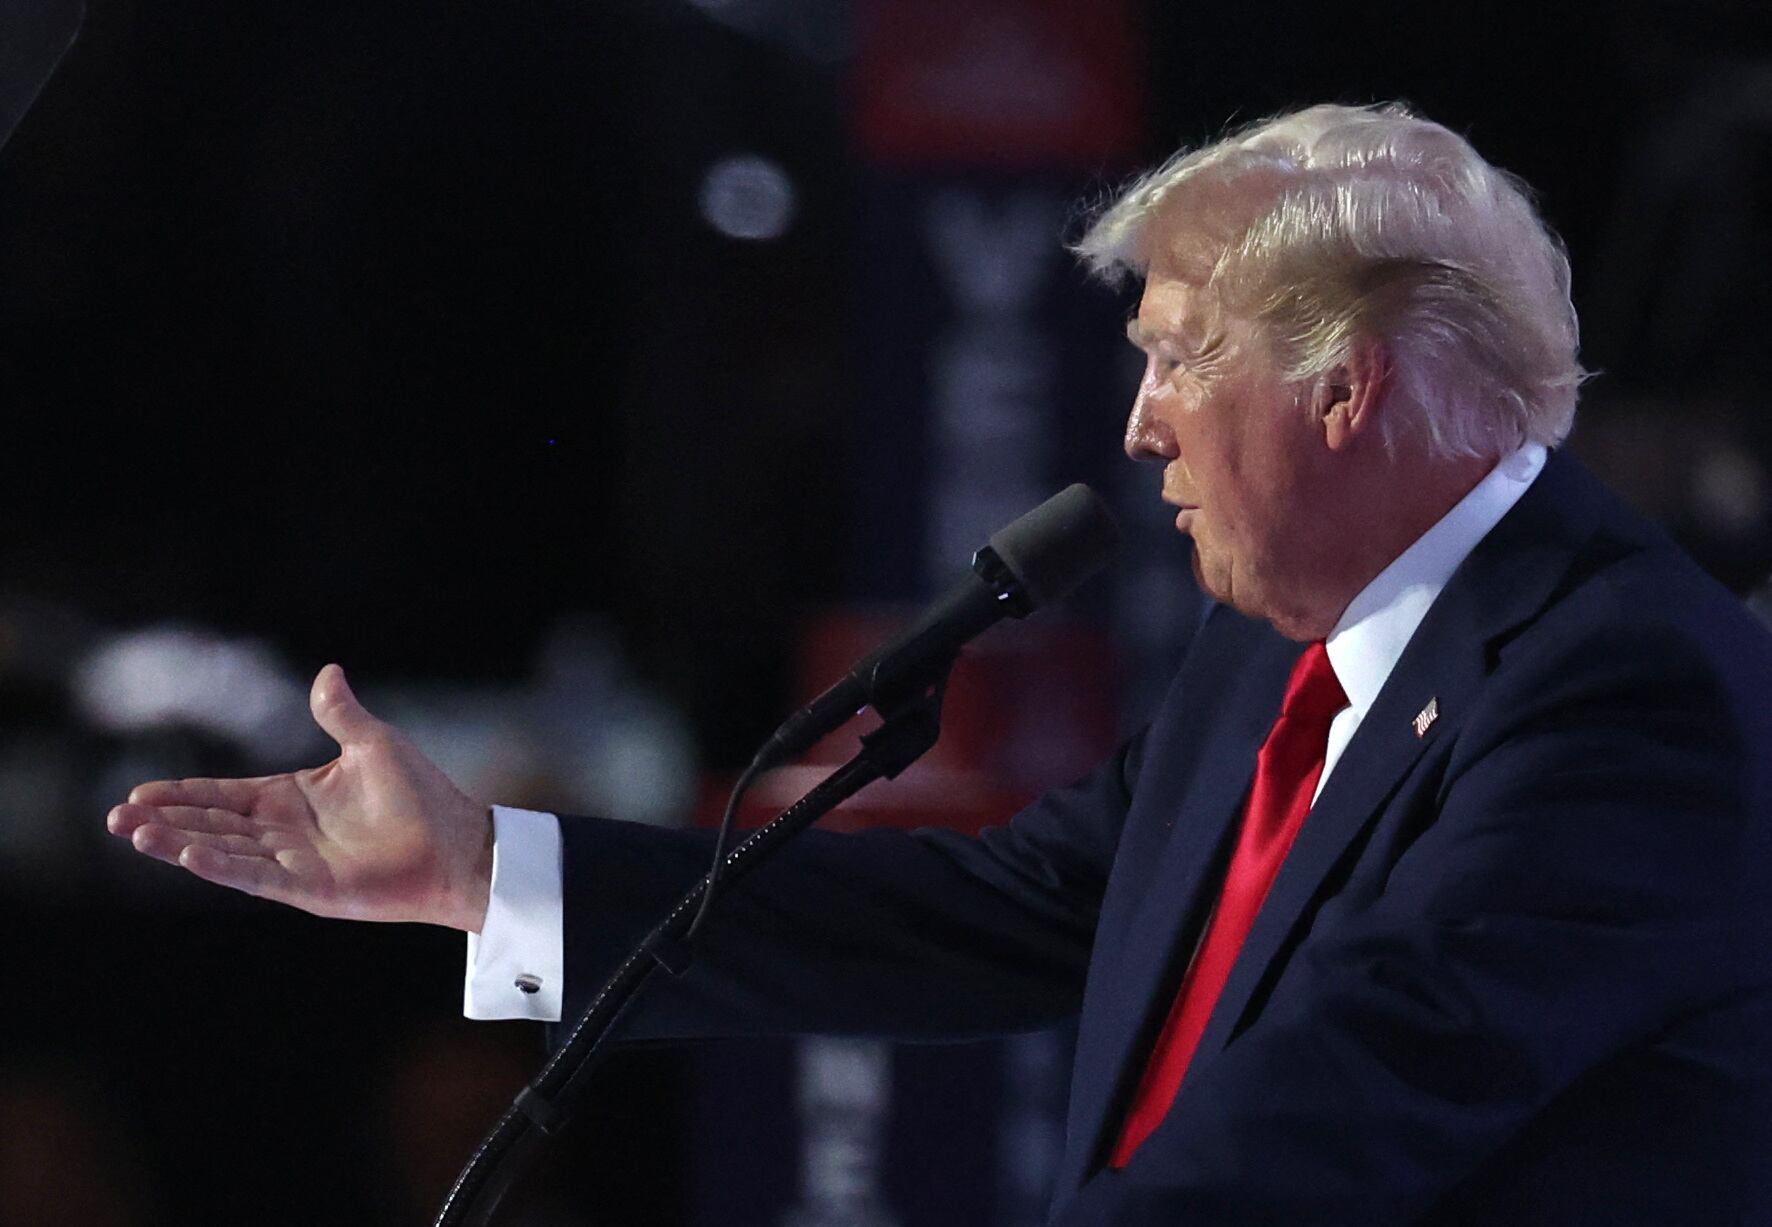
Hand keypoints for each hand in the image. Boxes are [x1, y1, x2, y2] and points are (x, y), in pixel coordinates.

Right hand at [106, 663, 493, 931]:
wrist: (458, 843)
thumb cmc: (422, 796)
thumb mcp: (375, 744)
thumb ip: (340, 714)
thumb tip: (328, 670)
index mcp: (292, 797)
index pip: (224, 795)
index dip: (183, 795)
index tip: (138, 793)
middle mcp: (284, 833)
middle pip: (212, 825)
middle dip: (165, 821)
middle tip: (115, 818)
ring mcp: (294, 863)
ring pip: (225, 852)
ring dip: (180, 844)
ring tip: (135, 835)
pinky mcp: (311, 890)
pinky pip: (258, 877)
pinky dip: (224, 867)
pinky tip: (190, 856)